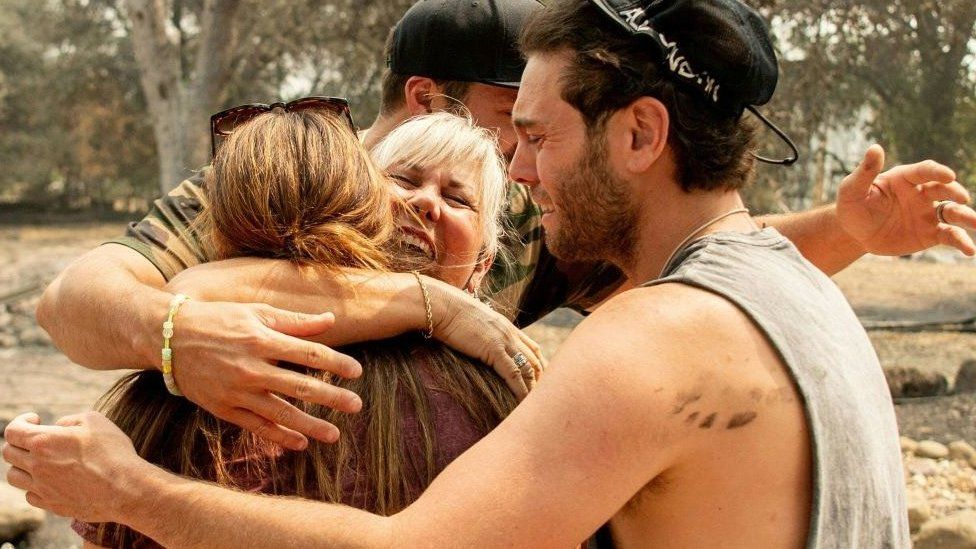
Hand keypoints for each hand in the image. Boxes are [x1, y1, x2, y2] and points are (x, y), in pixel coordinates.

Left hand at [3, 412, 150, 521]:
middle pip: (8, 453)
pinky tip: (53, 479)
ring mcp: (42, 489)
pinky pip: (30, 495)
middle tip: (38, 440)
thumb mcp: (95, 421)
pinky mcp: (52, 506)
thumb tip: (58, 427)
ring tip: (42, 461)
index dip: (21, 422)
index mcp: (44, 442)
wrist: (126, 488)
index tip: (35, 419)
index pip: (12, 431)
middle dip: (20, 442)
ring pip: (14, 476)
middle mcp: (37, 466)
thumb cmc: (113, 452)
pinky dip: (36, 486)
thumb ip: (69, 421)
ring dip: (23, 465)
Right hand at [157, 298, 363, 450]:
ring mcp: (236, 391)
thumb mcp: (256, 312)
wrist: (168, 338)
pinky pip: (256, 426)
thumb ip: (295, 321)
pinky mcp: (223, 408)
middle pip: (300, 387)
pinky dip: (278, 437)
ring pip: (281, 413)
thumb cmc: (218, 320)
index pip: (309, 354)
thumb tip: (331, 321)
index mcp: (262, 340)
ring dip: (310, 425)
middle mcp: (251, 368)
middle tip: (356, 406)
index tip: (357, 372)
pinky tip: (299, 443)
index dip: (336, 363)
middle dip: (332, 398)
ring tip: (334, 434)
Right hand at [428, 280, 546, 397]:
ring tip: (537, 404)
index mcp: (506, 327)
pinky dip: (521, 390)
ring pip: (529, 368)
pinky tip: (524, 403)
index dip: (540, 366)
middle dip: (542, 380)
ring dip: (534, 388)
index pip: (533, 348)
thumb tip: (476, 340)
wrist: (440, 306)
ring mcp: (504, 340)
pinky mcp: (493, 349)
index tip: (542, 382)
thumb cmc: (448, 313)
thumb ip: (482, 332)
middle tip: (544, 398)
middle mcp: (510, 333)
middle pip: (536, 359)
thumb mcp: (472, 322)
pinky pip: (514, 374)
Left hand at [836, 145, 975, 255]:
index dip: (937, 172)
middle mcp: (921, 194)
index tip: (948, 175)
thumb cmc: (852, 206)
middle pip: (944, 189)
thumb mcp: (851, 189)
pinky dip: (961, 241)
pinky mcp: (930, 234)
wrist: (854, 233)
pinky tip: (970, 250)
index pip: (925, 171)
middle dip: (955, 192)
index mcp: (905, 178)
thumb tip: (875, 147)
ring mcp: (928, 214)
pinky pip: (949, 236)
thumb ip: (865, 172)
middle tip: (962, 197)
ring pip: (953, 212)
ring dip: (967, 217)